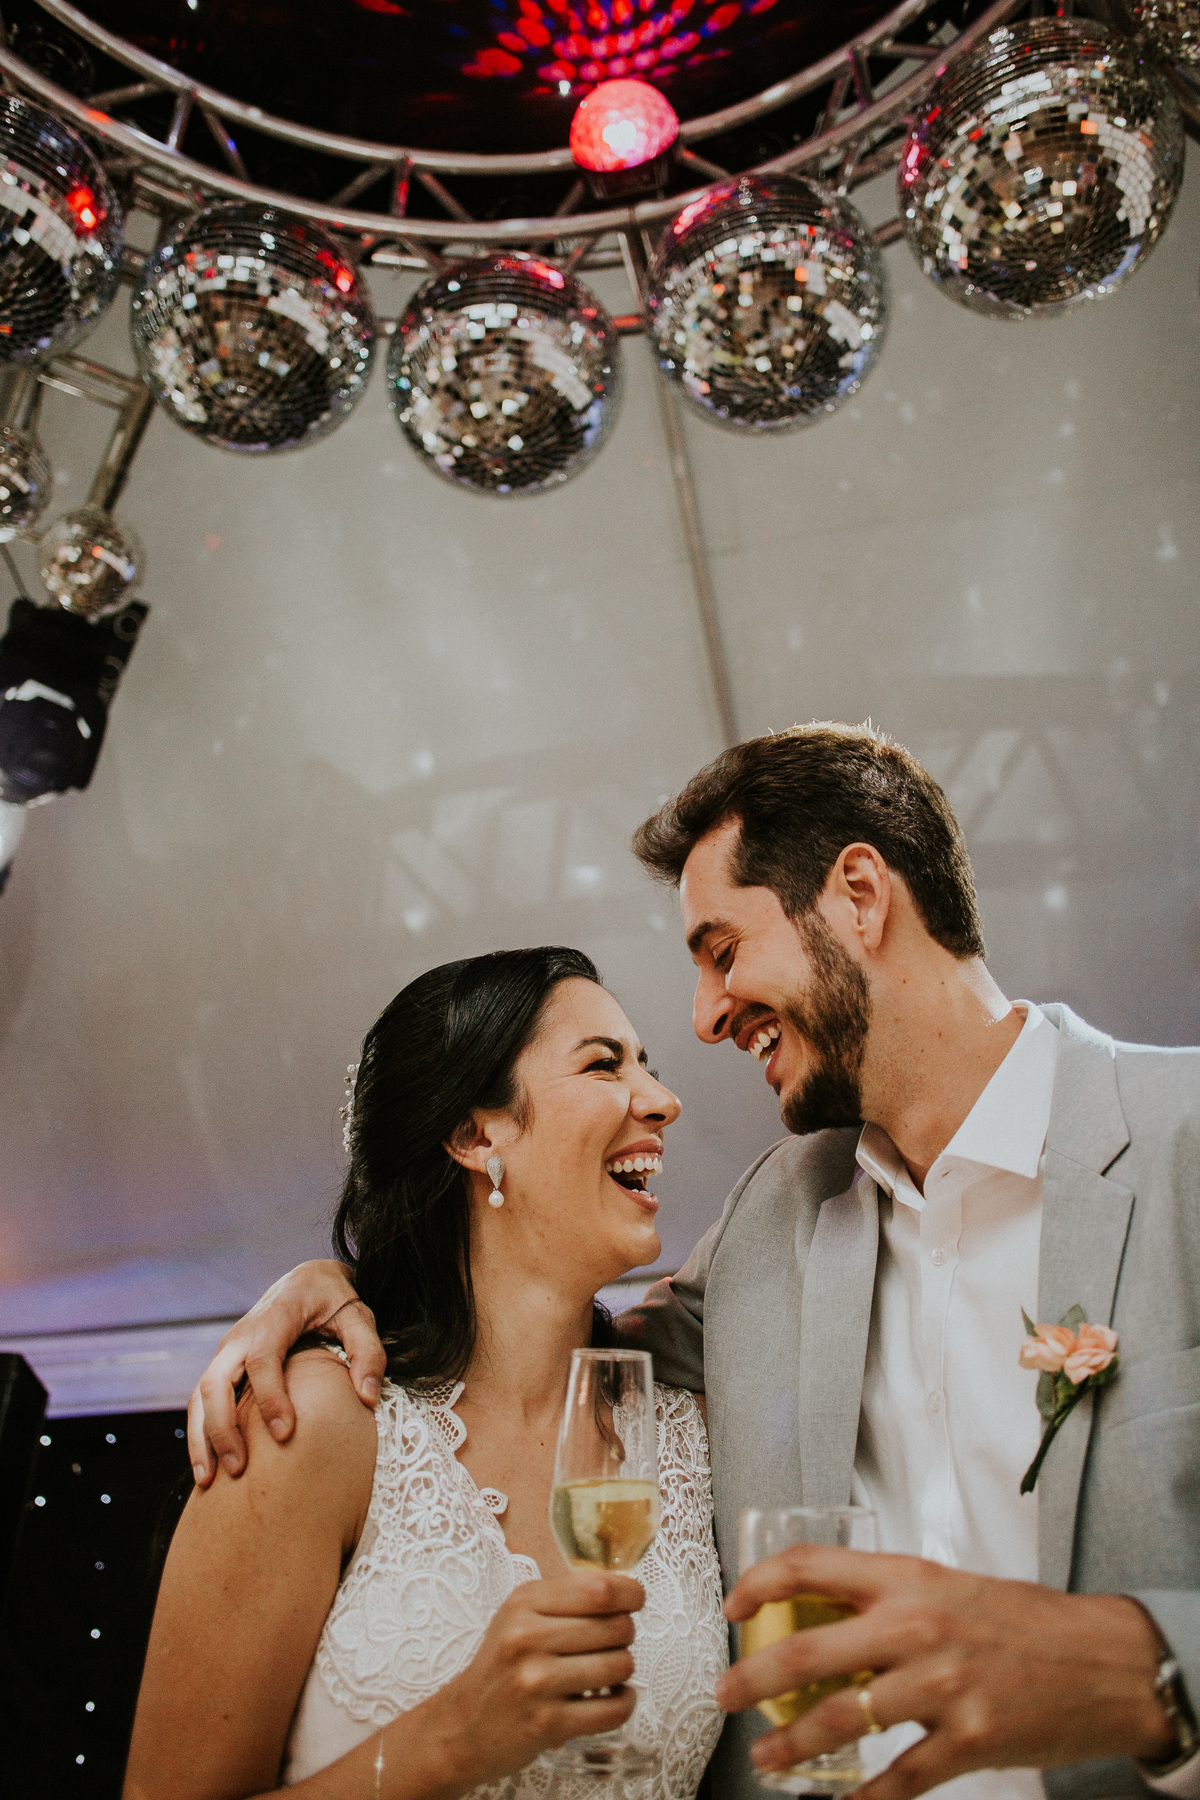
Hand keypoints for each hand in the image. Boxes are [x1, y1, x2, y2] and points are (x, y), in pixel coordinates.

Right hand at [186, 1260, 386, 1485]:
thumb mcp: (359, 1315)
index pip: (263, 1359)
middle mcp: (242, 1334)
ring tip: (211, 1481)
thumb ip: (368, 1352)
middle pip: (216, 1381)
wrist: (307, 1279)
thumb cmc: (334, 1300)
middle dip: (222, 1427)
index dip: (270, 1396)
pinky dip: (200, 1435)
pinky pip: (201, 1402)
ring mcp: (227, 1351)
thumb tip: (367, 1397)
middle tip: (240, 1469)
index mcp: (276, 1317)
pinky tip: (208, 1470)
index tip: (284, 1433)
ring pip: (200, 1395)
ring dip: (202, 1438)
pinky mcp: (224, 1366)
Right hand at [422, 1572, 642, 1787]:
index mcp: (524, 1603)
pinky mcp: (548, 1724)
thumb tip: (624, 1589)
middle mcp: (528, 1638)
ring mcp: (537, 1683)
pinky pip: (613, 1710)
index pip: (599, 1588)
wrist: (464, 1725)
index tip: (635, 1600)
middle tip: (612, 1643)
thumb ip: (565, 1597)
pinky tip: (611, 1698)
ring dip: (624, 1671)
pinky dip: (624, 1703)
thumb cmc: (502, 1665)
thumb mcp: (519, 1614)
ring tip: (608, 1673)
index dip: (630, 1593)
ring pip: (620, 1666)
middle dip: (625, 1635)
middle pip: (616, 1626)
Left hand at [717, 1547, 1172, 1799]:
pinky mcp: (969, 1739)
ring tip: (767, 1757)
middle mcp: (915, 1625)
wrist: (1103, 1661)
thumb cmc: (1023, 1622)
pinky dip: (863, 1798)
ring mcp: (941, 1684)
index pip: (809, 1567)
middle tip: (725, 1696)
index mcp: (905, 1578)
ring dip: (791, 1744)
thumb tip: (821, 1621)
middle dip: (752, 1680)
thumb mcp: (946, 1586)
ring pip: (838, 1720)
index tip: (731, 1608)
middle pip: (806, 1651)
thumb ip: (887, 1600)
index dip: (757, 1585)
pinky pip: (898, 1778)